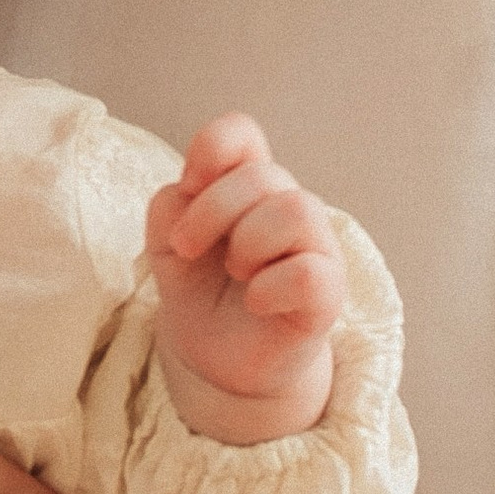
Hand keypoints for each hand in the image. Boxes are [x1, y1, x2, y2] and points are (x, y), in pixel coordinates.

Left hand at [146, 114, 345, 440]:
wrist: (218, 360)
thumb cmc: (200, 291)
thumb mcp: (167, 246)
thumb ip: (170, 208)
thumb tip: (186, 189)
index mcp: (246, 187)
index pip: (243, 133)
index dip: (214, 147)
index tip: (188, 183)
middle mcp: (287, 208)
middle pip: (263, 174)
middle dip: (212, 210)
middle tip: (188, 248)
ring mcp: (314, 248)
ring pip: (297, 210)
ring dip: (249, 243)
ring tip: (236, 273)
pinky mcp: (327, 295)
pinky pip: (311, 272)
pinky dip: (271, 286)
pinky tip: (255, 302)